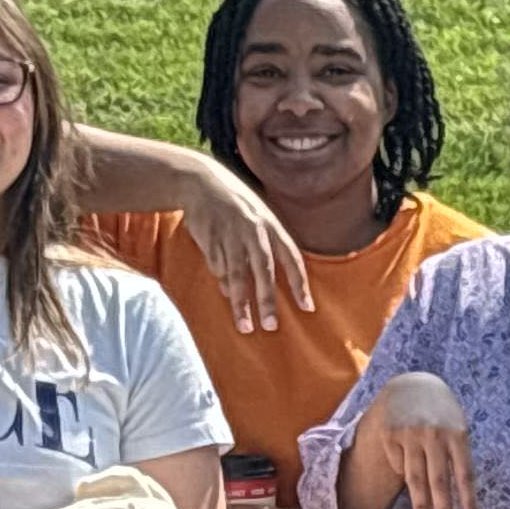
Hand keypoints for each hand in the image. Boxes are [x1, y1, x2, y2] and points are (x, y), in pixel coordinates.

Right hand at [180, 160, 311, 333]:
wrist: (201, 181)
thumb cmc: (235, 203)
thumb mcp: (258, 217)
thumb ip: (266, 247)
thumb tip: (266, 281)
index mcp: (271, 225)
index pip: (291, 258)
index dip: (300, 283)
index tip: (307, 307)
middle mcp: (253, 230)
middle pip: (264, 271)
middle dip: (267, 300)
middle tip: (271, 326)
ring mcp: (230, 235)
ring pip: (237, 276)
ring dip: (241, 303)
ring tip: (246, 327)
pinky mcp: (209, 240)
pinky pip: (218, 268)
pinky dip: (222, 282)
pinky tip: (226, 293)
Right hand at [365, 371, 477, 508]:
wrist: (412, 385)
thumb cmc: (442, 416)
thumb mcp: (456, 429)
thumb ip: (456, 458)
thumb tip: (453, 501)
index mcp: (458, 433)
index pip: (465, 474)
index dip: (468, 501)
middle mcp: (434, 433)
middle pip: (439, 480)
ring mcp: (410, 434)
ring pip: (415, 479)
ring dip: (421, 508)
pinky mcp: (390, 435)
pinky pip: (398, 466)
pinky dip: (404, 473)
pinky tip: (408, 468)